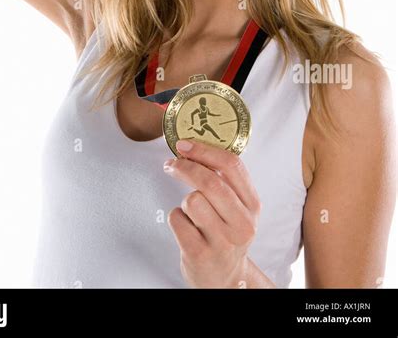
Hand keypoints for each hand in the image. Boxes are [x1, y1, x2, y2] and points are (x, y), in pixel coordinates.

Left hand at [164, 139, 261, 288]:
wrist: (225, 280)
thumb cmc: (227, 235)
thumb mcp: (238, 209)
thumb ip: (226, 181)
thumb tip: (194, 147)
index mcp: (253, 206)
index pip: (232, 166)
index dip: (204, 150)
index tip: (185, 145)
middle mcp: (242, 224)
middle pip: (210, 181)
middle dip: (185, 167)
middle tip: (171, 164)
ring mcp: (221, 241)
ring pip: (192, 199)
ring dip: (185, 202)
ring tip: (192, 214)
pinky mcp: (199, 253)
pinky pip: (177, 218)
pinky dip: (177, 218)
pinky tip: (187, 228)